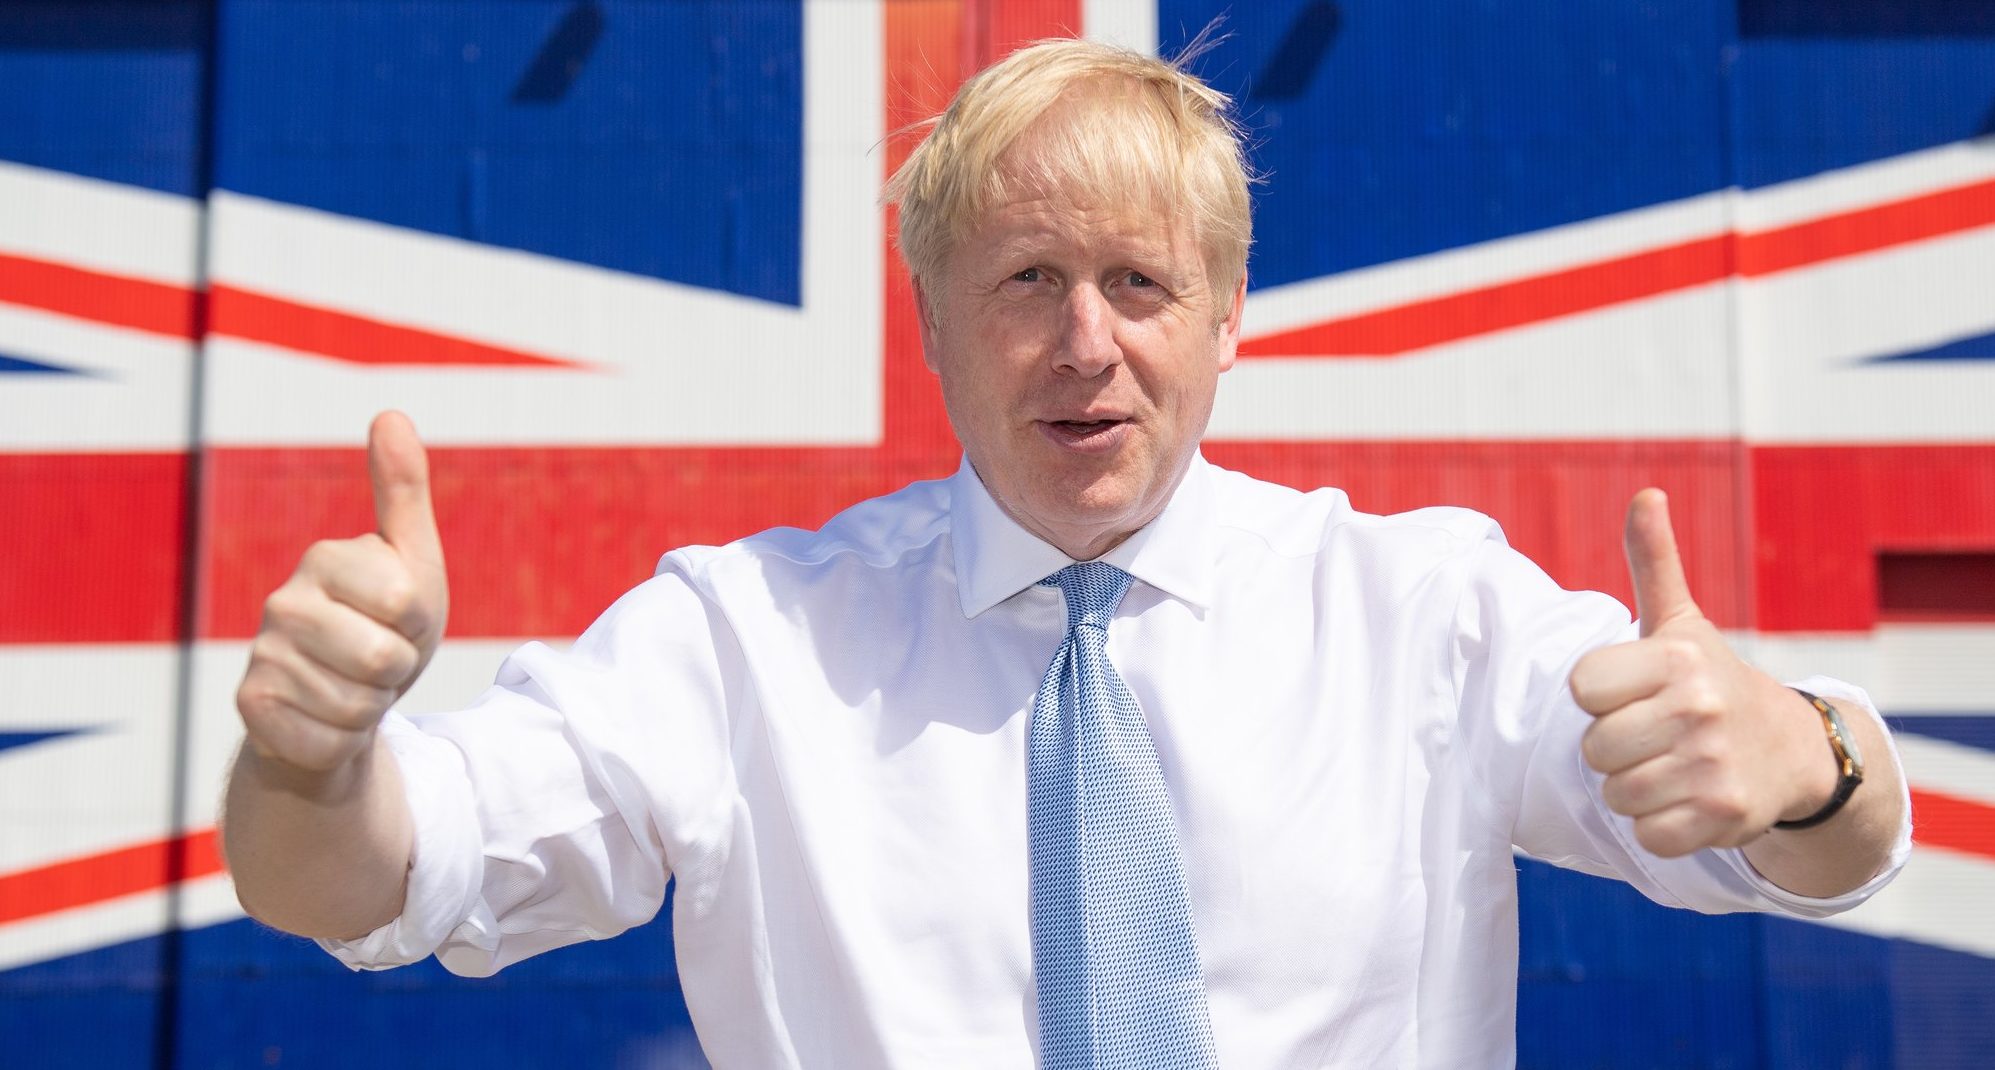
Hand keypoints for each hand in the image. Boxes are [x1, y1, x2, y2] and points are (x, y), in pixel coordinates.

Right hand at [236, 411, 449, 772]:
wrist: (341, 701)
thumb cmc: (385, 624)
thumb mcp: (411, 559)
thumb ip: (403, 490)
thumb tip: (390, 413)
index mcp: (326, 558)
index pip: (408, 602)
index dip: (421, 624)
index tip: (402, 619)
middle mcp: (282, 603)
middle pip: (385, 657)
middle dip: (400, 670)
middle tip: (381, 660)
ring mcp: (263, 657)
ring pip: (360, 704)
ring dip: (373, 705)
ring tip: (356, 686)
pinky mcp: (252, 709)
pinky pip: (331, 740)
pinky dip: (344, 739)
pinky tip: (328, 719)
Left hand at [1568, 489, 1834, 856]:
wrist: (1792, 749)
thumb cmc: (1711, 680)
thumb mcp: (1681, 621)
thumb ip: (1654, 561)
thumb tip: (1646, 494)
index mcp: (1676, 658)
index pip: (1581, 688)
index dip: (1598, 696)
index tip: (1631, 691)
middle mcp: (1698, 708)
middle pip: (1593, 748)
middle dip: (1614, 747)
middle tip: (1653, 734)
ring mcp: (1714, 765)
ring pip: (1616, 793)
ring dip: (1634, 788)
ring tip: (1671, 766)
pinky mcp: (1724, 817)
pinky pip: (1648, 834)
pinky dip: (1659, 826)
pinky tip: (1686, 800)